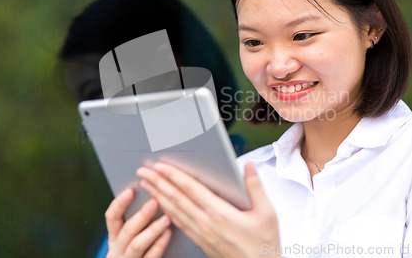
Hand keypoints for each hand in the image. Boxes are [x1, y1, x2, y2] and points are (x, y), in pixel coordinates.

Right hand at [105, 188, 171, 257]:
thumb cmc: (140, 254)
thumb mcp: (132, 240)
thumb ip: (138, 223)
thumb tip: (154, 195)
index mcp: (115, 239)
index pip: (112, 218)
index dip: (120, 203)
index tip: (131, 190)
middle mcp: (117, 251)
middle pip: (126, 230)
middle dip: (141, 215)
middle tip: (155, 201)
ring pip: (136, 244)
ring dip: (152, 229)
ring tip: (167, 218)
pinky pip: (149, 257)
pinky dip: (159, 245)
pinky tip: (168, 234)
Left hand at [137, 162, 280, 257]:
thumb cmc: (265, 246)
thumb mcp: (267, 214)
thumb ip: (256, 187)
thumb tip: (249, 166)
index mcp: (220, 214)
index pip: (191, 189)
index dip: (173, 175)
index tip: (160, 165)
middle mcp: (206, 224)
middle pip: (176, 199)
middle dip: (158, 183)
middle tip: (143, 171)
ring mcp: (201, 235)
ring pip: (173, 212)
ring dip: (158, 196)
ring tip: (146, 185)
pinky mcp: (201, 242)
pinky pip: (179, 225)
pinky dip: (166, 212)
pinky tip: (161, 206)